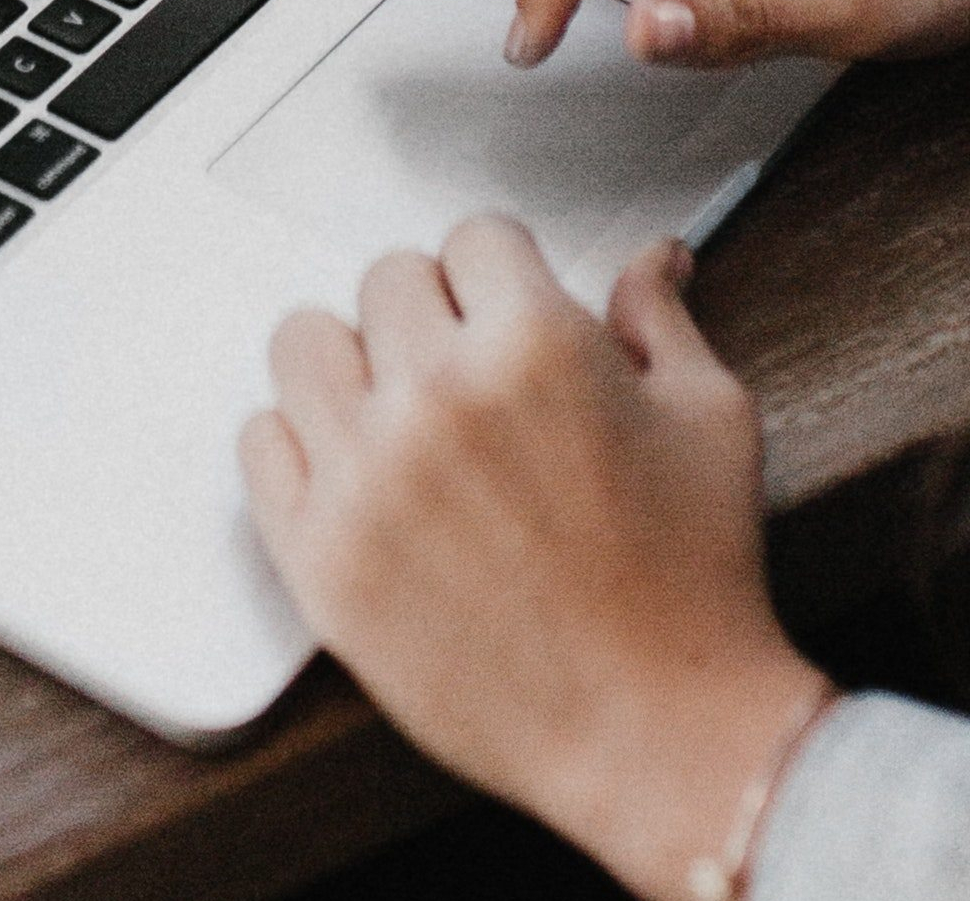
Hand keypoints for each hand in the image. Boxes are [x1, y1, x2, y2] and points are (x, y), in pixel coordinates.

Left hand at [241, 221, 829, 900]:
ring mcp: (366, 477)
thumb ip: (659, 319)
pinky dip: (300, 444)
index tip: (509, 309)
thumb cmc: (694, 583)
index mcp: (534, 344)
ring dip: (352, 363)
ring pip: (303, 343)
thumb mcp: (709, 419)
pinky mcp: (319, 557)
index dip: (503, 274)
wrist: (658, 733)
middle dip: (434, 313)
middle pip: (386, 280)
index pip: (474, 236)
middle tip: (468, 371)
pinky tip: (356, 470)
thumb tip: (651, 258)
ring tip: (398, 410)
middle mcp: (436, 396)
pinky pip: (260, 443)